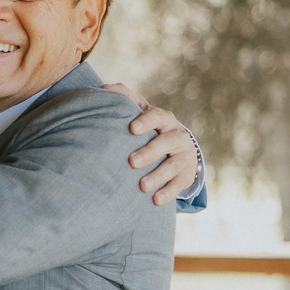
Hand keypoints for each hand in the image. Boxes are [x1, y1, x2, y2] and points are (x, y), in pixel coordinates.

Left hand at [103, 83, 200, 204]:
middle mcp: (177, 135)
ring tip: (142, 186)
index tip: (132, 129)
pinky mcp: (187, 175)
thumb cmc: (150, 128)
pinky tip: (155, 200)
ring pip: (174, 165)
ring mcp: (184, 156)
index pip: (157, 116)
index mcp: (164, 119)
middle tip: (132, 162)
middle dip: (150, 152)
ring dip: (158, 176)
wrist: (178, 148)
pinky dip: (169, 192)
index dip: (146, 121)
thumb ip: (124, 97)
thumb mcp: (140, 111)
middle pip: (166, 142)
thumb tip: (102, 88)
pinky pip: (179, 184)